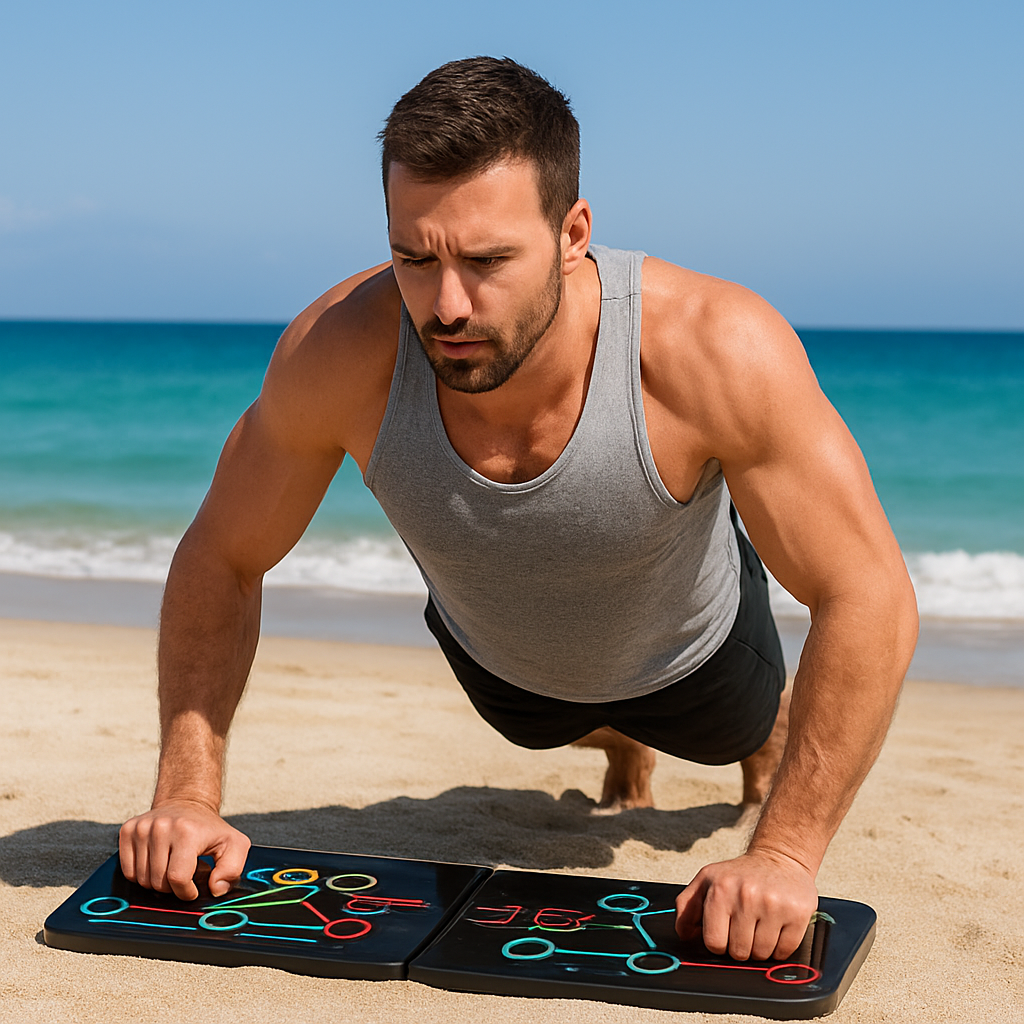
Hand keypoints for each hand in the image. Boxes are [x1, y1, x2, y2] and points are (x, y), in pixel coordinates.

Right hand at [119, 799, 250, 900]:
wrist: (186, 802)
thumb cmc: (209, 828)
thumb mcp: (234, 844)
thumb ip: (232, 870)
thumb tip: (215, 889)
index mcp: (187, 831)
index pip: (178, 878)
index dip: (186, 892)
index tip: (193, 889)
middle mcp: (161, 827)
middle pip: (158, 882)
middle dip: (172, 888)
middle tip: (183, 874)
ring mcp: (142, 828)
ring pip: (142, 879)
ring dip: (157, 882)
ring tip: (171, 866)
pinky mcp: (127, 830)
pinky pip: (128, 872)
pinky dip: (142, 875)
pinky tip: (156, 863)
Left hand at [674, 849, 818, 960]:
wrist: (779, 858)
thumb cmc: (739, 874)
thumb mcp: (707, 879)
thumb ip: (687, 905)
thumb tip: (685, 935)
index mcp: (720, 888)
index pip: (714, 942)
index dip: (719, 943)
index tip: (725, 932)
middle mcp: (747, 895)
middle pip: (739, 952)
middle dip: (740, 945)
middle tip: (745, 926)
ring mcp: (774, 905)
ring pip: (761, 954)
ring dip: (760, 947)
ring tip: (761, 925)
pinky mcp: (798, 913)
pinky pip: (784, 952)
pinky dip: (779, 948)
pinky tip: (777, 927)